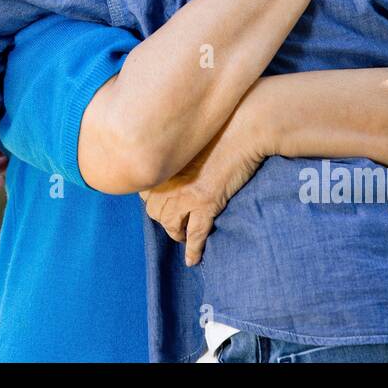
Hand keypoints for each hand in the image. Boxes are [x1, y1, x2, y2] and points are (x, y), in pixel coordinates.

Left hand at [140, 127, 263, 266]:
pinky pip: (195, 235)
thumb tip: (175, 166)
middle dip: (163, 218)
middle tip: (175, 220)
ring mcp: (185, 193)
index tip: (161, 200)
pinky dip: (193, 250)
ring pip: (170, 225)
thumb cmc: (221, 127)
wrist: (244, 128)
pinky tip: (193, 260)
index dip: (153, 198)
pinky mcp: (206, 204)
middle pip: (153, 211)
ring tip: (184, 235)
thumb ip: (176, 153)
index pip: (144, 190)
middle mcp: (168, 179)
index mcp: (162, 161)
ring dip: (176, 233)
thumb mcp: (189, 138)